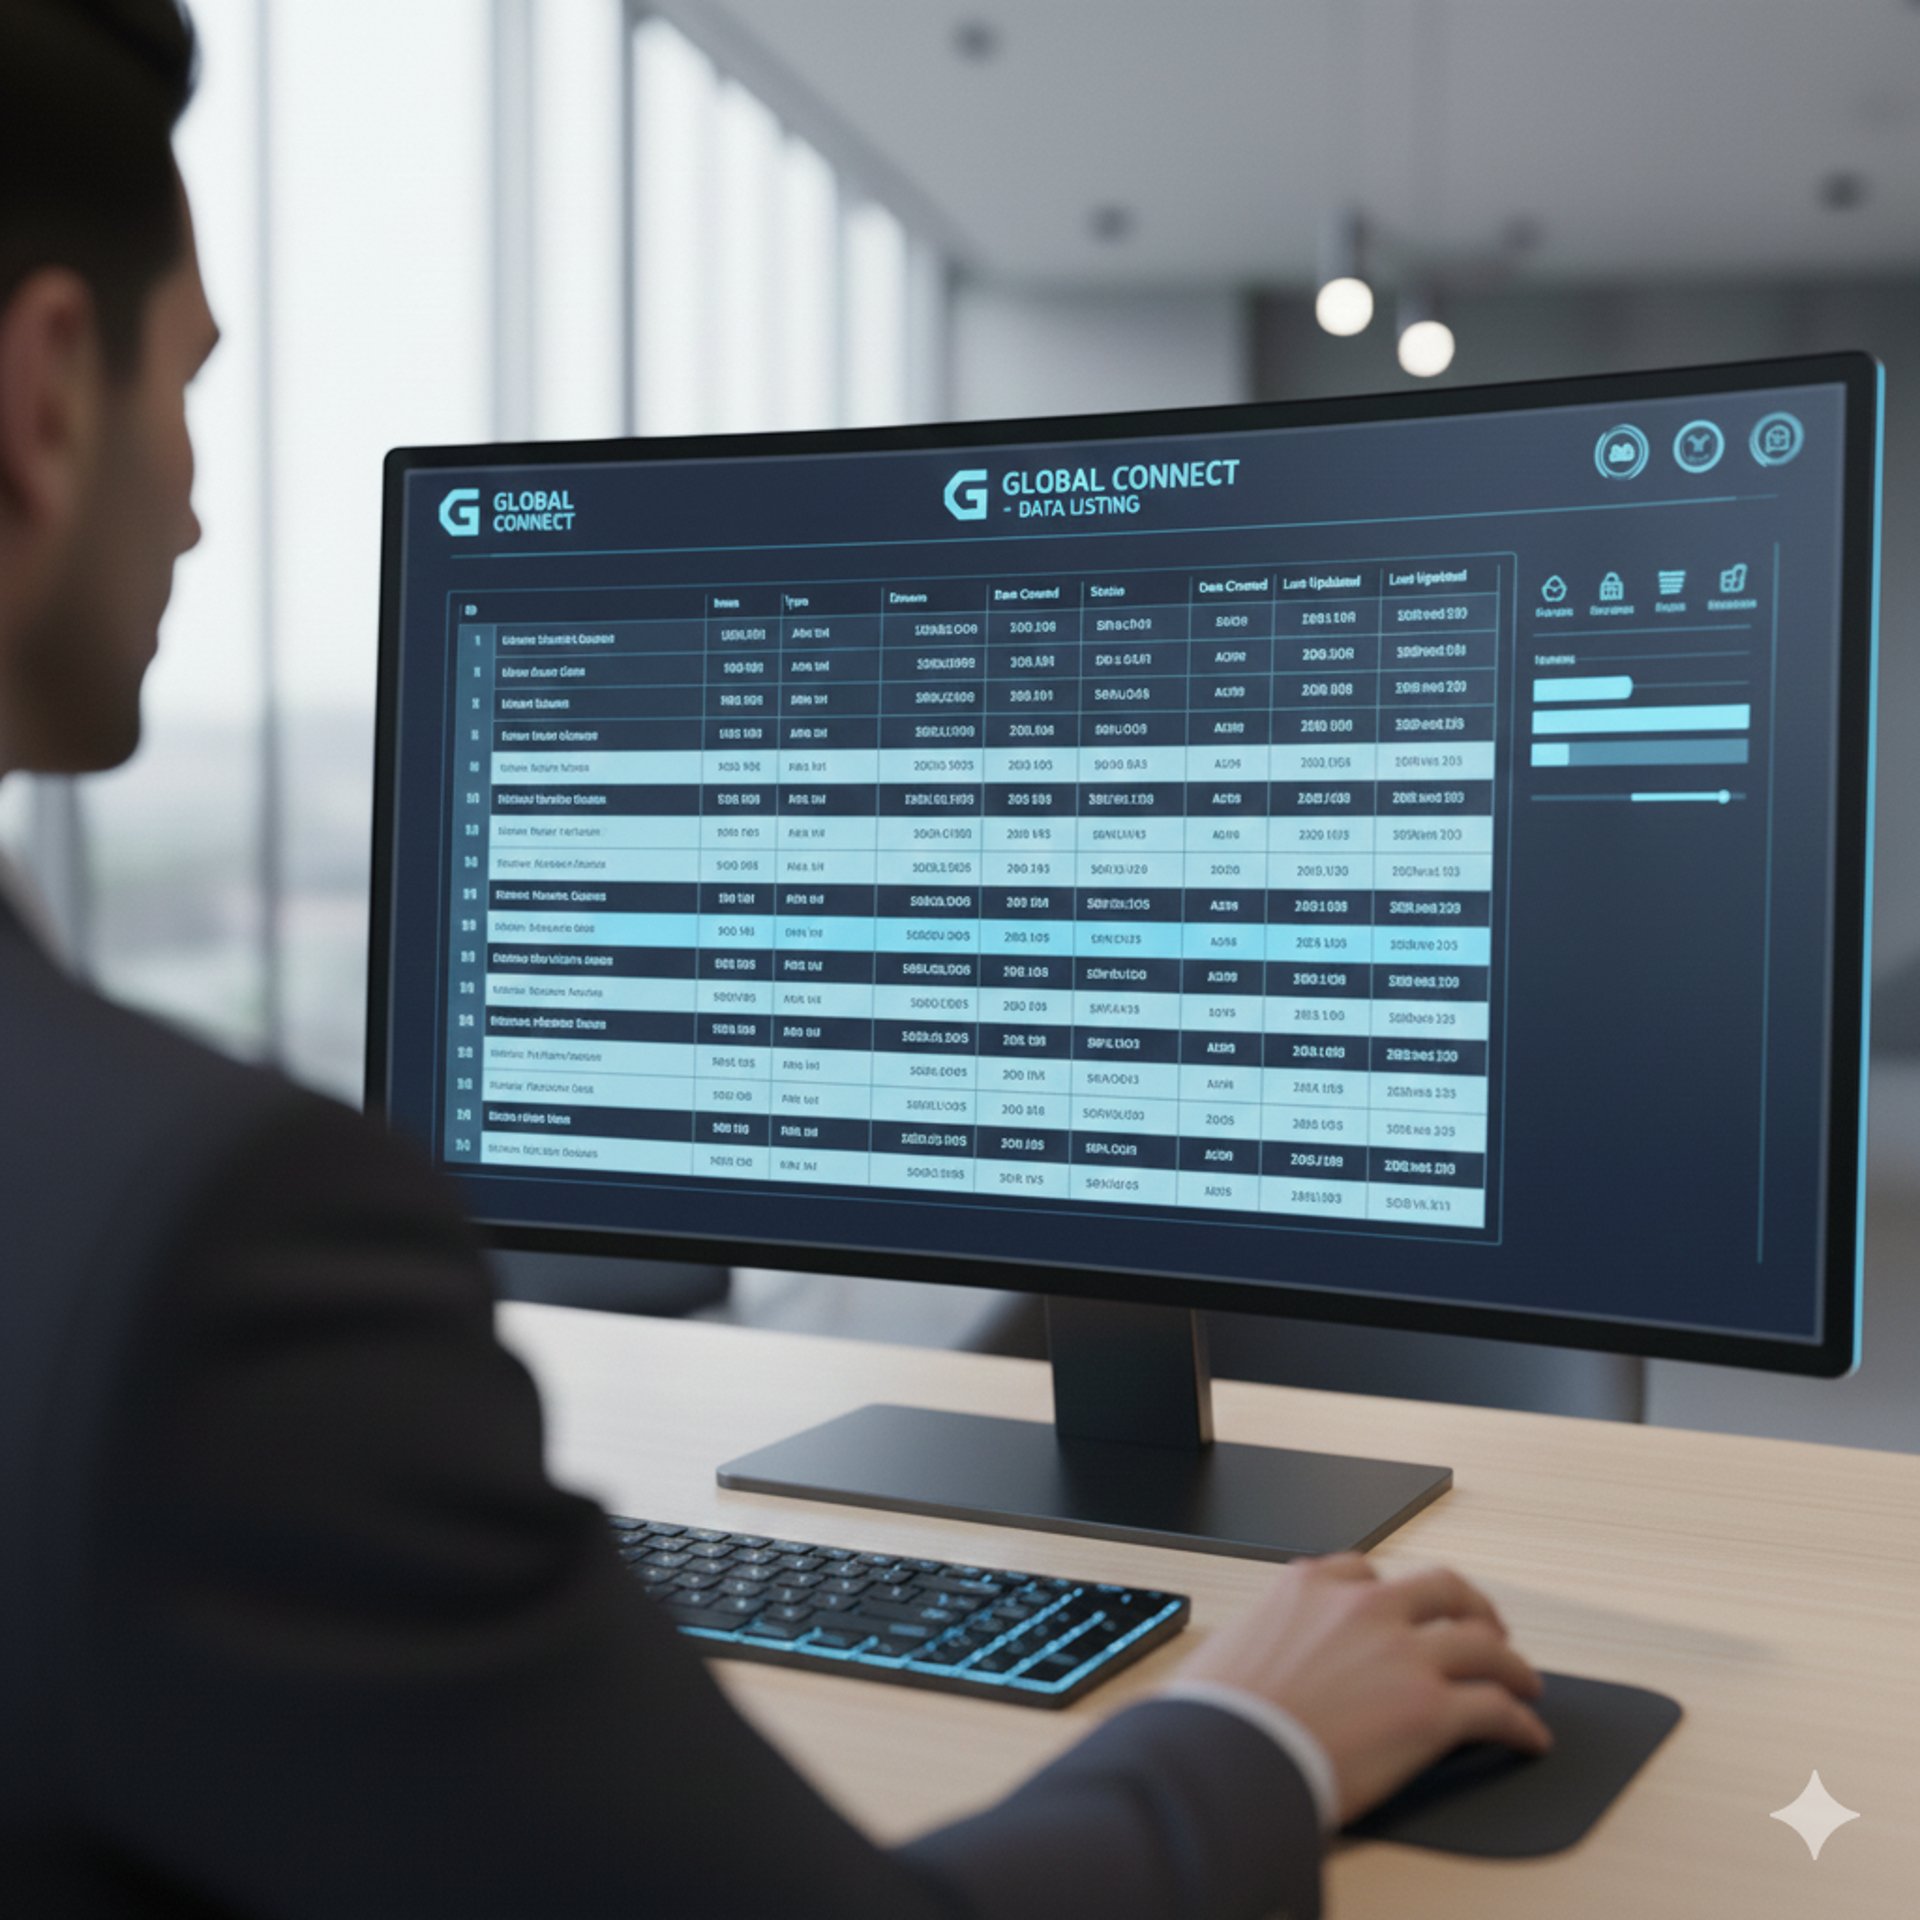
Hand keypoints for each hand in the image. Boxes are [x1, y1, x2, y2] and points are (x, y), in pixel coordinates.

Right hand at [1166, 1554, 1551, 1825]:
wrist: (1228, 1756)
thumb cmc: (1218, 1714)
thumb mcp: (1236, 1647)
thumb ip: (1270, 1639)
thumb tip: (1266, 1664)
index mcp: (1310, 1586)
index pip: (1366, 1572)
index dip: (1395, 1593)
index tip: (1405, 1608)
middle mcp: (1363, 1607)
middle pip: (1442, 1589)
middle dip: (1471, 1607)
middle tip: (1486, 1627)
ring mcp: (1404, 1654)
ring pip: (1484, 1644)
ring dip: (1510, 1663)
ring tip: (1523, 1680)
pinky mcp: (1431, 1708)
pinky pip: (1495, 1709)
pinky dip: (1519, 1723)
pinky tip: (1529, 1736)